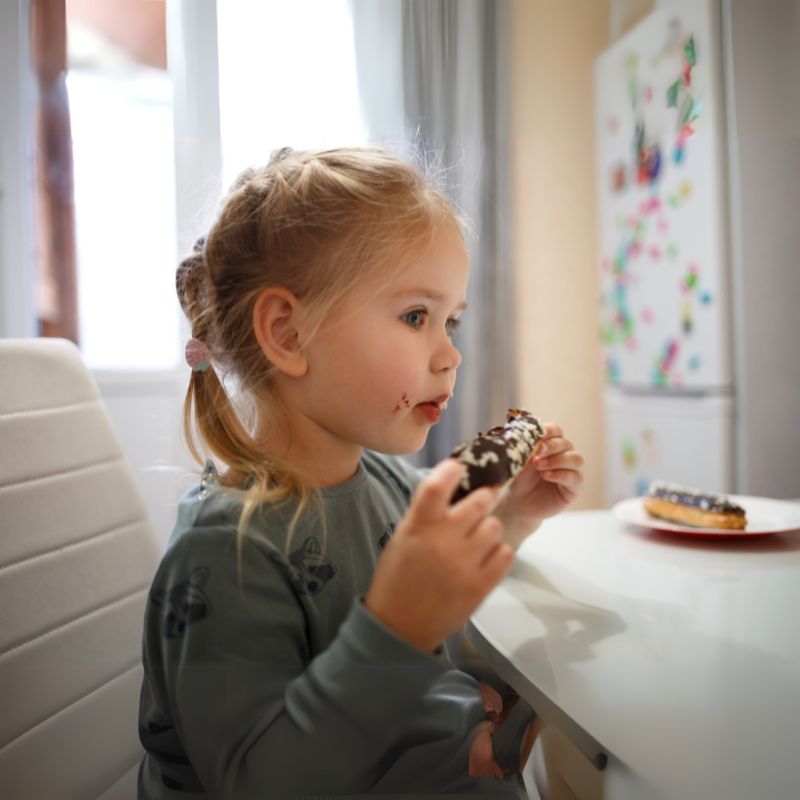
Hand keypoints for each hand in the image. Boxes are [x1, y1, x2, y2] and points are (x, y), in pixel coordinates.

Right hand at [364, 459, 514, 652]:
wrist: (400, 626)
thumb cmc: (399, 577)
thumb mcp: (403, 537)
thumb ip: (427, 513)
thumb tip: (456, 485)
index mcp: (418, 527)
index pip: (437, 485)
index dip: (452, 470)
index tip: (458, 467)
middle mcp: (443, 542)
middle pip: (479, 501)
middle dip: (483, 497)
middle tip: (481, 502)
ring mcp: (465, 565)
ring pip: (495, 526)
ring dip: (488, 528)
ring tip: (476, 539)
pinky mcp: (482, 586)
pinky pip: (506, 553)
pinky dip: (497, 552)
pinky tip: (483, 558)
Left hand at [495, 423, 583, 545]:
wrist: (516, 503)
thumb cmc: (517, 478)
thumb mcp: (519, 460)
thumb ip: (526, 447)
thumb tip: (530, 435)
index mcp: (550, 444)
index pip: (556, 430)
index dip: (549, 430)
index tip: (537, 436)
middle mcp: (563, 455)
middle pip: (566, 443)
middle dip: (551, 447)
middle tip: (536, 454)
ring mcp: (571, 471)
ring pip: (576, 458)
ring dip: (558, 460)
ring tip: (539, 466)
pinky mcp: (574, 489)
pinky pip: (576, 478)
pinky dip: (561, 475)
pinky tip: (546, 476)